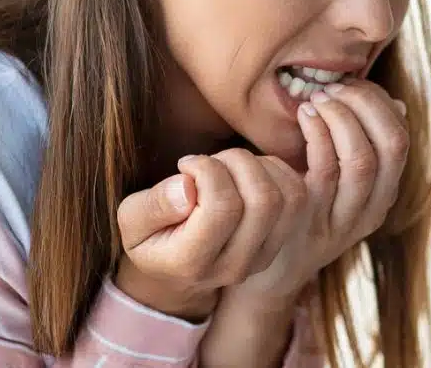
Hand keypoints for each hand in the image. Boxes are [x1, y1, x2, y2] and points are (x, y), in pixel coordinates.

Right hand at [113, 148, 307, 319]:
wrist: (172, 269)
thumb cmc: (149, 235)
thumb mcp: (131, 220)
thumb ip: (154, 204)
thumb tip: (188, 186)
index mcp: (193, 262)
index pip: (223, 207)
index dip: (208, 170)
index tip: (186, 165)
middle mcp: (235, 266)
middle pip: (264, 201)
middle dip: (238, 162)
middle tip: (210, 161)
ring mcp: (263, 256)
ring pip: (288, 197)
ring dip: (260, 165)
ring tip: (228, 166)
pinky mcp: (280, 242)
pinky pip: (298, 197)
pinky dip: (277, 170)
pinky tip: (246, 171)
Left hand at [220, 78, 409, 307]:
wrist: (260, 268)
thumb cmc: (295, 209)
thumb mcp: (335, 181)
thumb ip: (359, 143)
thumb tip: (393, 102)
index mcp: (380, 196)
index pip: (400, 140)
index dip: (378, 104)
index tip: (349, 85)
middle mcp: (368, 212)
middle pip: (390, 147)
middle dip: (363, 105)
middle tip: (332, 89)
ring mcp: (339, 222)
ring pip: (359, 160)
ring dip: (339, 117)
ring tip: (315, 100)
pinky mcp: (307, 223)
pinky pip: (323, 172)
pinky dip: (317, 134)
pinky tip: (301, 117)